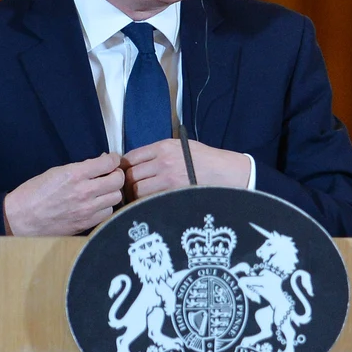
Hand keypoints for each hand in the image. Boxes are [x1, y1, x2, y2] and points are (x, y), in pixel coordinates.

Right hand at [2, 154, 124, 235]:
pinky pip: (108, 213)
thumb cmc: (34, 193)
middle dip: (116, 175)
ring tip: (103, 191)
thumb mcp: (56, 172)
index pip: (108, 163)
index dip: (113, 159)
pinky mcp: (87, 223)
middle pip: (118, 180)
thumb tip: (100, 164)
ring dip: (112, 192)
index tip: (111, 160)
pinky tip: (97, 205)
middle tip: (109, 175)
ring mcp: (87, 209)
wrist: (21, 218)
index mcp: (74, 174)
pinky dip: (105, 208)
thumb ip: (80, 168)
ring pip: (116, 197)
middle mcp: (85, 191)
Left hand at [122, 139, 252, 197]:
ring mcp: (168, 179)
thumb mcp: (182, 146)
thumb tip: (138, 162)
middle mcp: (163, 161)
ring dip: (134, 196)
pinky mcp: (174, 193)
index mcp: (163, 147)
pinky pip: (150, 200)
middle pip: (130, 175)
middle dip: (126, 183)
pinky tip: (147, 204)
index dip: (124, 167)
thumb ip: (159, 152)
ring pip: (136, 190)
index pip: (130, 157)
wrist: (227, 172)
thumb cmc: (206, 159)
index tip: (124, 174)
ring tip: (137, 199)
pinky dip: (145, 203)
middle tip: (128, 190)